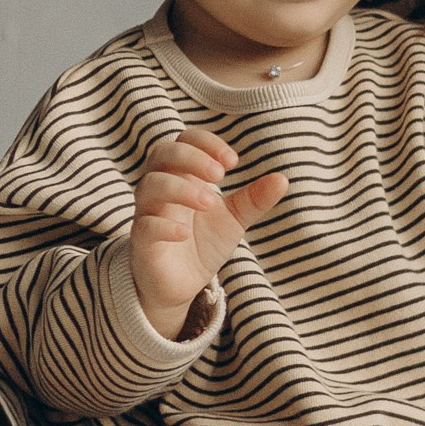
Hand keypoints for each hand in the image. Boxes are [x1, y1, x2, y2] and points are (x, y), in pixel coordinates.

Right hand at [130, 130, 285, 339]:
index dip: (206, 143)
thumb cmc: (203, 243)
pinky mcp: (142, 242)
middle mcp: (160, 189)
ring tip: (210, 202)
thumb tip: (282, 179)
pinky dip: (164, 225)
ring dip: (181, 189)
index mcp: (182, 175)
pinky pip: (144, 226)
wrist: (183, 284)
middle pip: (162, 154)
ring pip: (150, 186)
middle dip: (191, 158)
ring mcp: (148, 214)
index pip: (184, 141)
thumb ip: (254, 199)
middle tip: (219, 175)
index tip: (232, 161)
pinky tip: (185, 232)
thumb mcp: (233, 219)